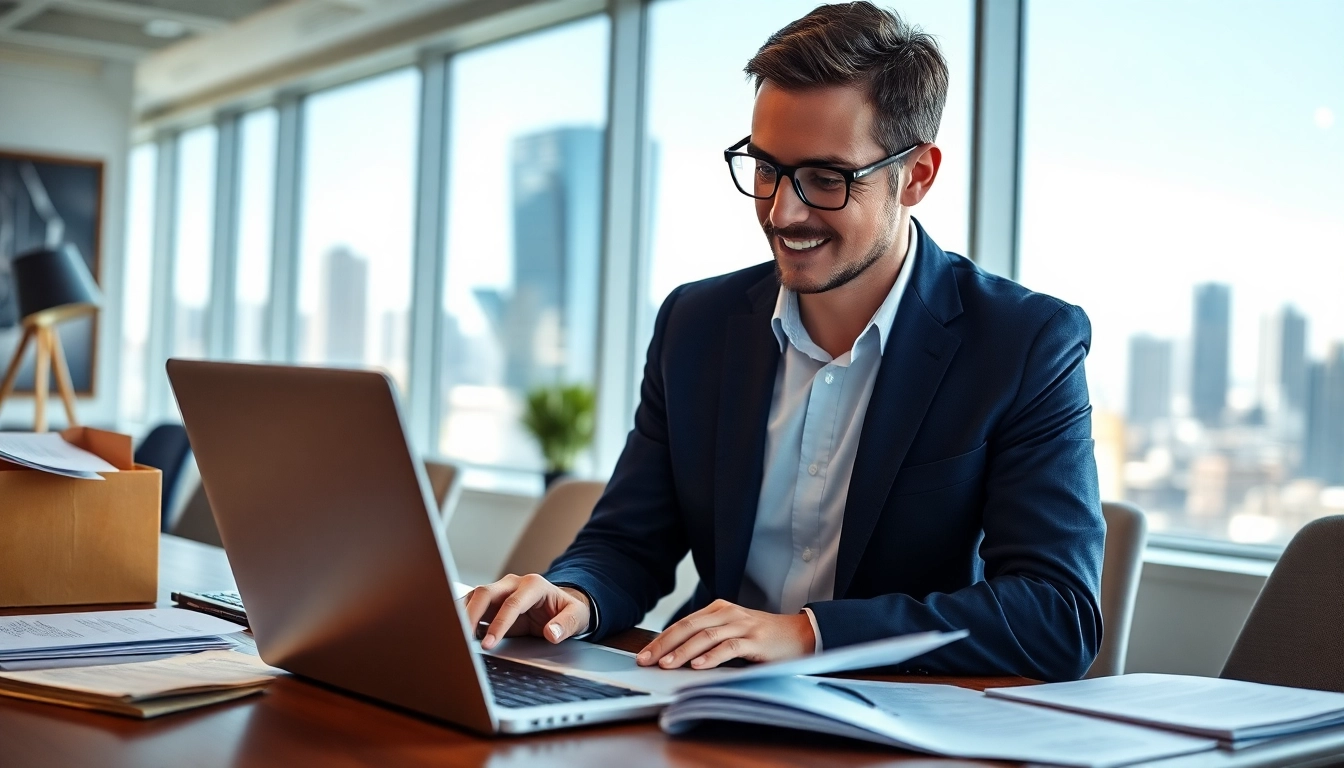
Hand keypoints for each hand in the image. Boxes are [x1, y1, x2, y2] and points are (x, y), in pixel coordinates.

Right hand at [463, 574, 591, 649]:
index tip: (489, 644)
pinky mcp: (491, 602)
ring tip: (454, 637)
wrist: (562, 606)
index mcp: (534, 585)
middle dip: (471, 615)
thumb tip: (552, 634)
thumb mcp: (578, 617)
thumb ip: (566, 624)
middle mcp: (513, 584)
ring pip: (473, 597)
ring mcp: (500, 591)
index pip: (512, 604)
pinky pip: (471, 605)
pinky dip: (462, 618)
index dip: (499, 624)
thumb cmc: (568, 610)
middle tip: (462, 640)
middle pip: (485, 593)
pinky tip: (457, 634)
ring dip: (462, 615)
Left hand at [636, 599, 814, 669]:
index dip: (660, 639)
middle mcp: (727, 613)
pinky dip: (712, 657)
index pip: (682, 624)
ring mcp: (742, 625)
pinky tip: (698, 666)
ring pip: (706, 636)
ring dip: (683, 652)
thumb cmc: (761, 638)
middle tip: (646, 660)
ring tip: (666, 665)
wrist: (800, 634)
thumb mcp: (731, 632)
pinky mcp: (755, 640)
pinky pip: (729, 647)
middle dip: (664, 645)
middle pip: (688, 627)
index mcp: (718, 609)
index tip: (643, 654)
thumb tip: (674, 657)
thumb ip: (707, 639)